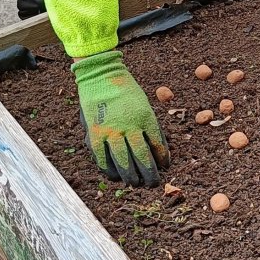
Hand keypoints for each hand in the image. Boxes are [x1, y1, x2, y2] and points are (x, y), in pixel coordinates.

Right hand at [72, 51, 169, 186]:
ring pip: (123, 162)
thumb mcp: (144, 105)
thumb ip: (149, 127)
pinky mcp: (94, 133)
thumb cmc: (126, 91)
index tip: (164, 166)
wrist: (100, 75)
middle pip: (142, 158)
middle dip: (150, 174)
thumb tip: (158, 151)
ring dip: (131, 176)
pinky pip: (102, 158)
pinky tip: (114, 176)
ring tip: (135, 183)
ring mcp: (110, 131)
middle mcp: (129, 126)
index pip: (158, 145)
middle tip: (153, 183)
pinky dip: (109, 170)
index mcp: (145, 117)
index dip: (162, 159)